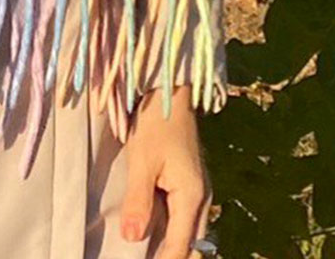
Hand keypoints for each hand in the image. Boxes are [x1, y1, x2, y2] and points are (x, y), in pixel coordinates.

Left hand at [119, 84, 212, 257]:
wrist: (169, 91)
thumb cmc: (155, 121)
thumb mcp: (142, 160)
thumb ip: (138, 201)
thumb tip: (132, 238)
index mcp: (192, 196)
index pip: (180, 247)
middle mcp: (201, 199)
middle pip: (192, 246)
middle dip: (172, 257)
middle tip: (145, 258)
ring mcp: (197, 192)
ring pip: (190, 234)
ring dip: (172, 246)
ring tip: (147, 251)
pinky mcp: (189, 184)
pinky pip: (184, 219)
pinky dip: (171, 232)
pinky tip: (152, 232)